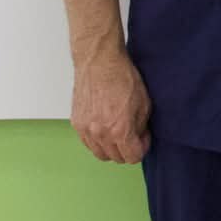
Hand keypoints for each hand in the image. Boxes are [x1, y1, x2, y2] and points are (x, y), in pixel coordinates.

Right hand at [71, 44, 150, 163]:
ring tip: (118, 131)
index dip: (142, 149)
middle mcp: (100, 134)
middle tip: (133, 134)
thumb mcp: (144, 104)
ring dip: (111, 148)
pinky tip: (105, 128)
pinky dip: (97, 141)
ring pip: (100, 153)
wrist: (99, 62)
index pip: (132, 157)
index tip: (143, 138)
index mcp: (120, 130)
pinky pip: (87, 143)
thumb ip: (141, 127)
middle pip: (116, 158)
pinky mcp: (76, 123)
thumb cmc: (123, 78)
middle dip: (127, 149)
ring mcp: (85, 129)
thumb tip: (139, 138)